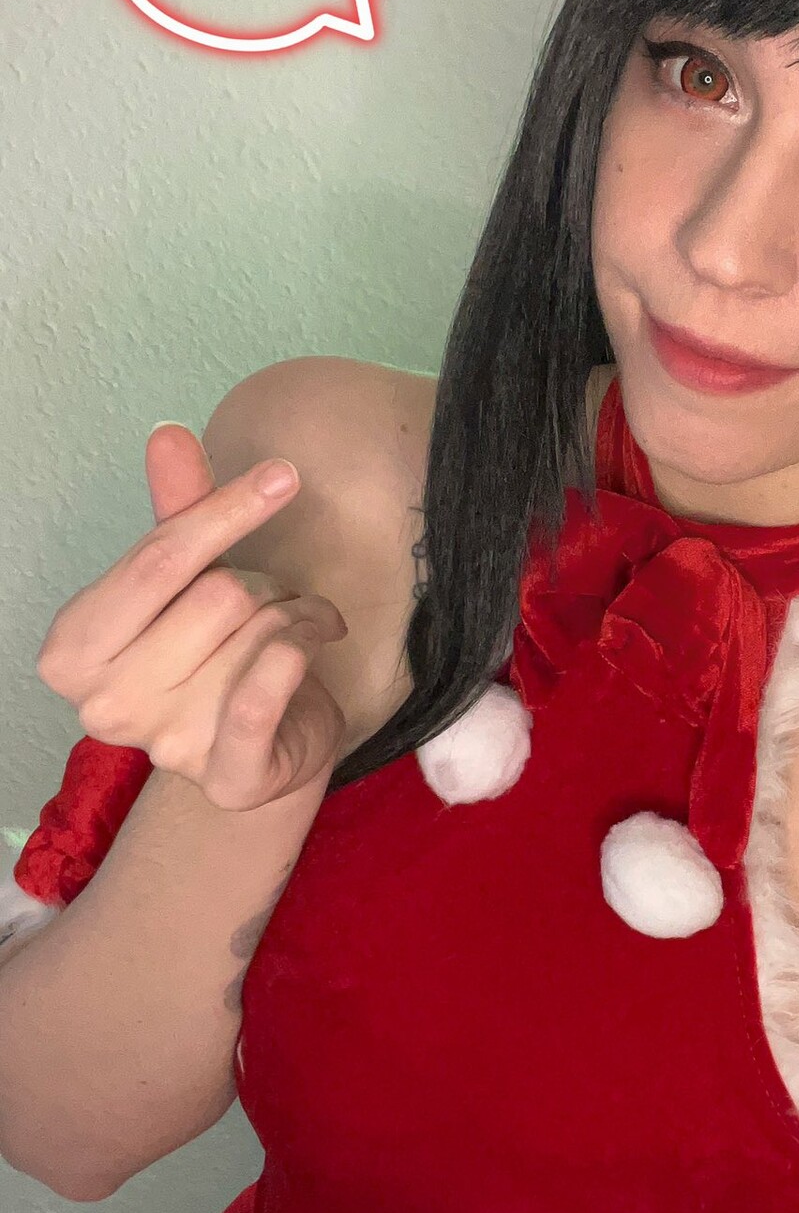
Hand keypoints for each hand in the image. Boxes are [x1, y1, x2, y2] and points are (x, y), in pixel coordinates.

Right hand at [36, 421, 350, 809]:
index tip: (283, 474)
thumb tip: (169, 434)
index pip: (159, 558)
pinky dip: (298, 658)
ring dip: (300, 618)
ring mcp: (161, 747)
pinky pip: (265, 695)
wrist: (262, 750)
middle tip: (280, 600)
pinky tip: (310, 651)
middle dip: (267, 586)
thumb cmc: (216, 656)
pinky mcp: (226, 778)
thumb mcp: (190, 581)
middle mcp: (104, 705)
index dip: (228, 509)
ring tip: (301, 631)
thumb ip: (180, 512)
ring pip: (258, 636)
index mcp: (74, 649)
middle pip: (218, 597)